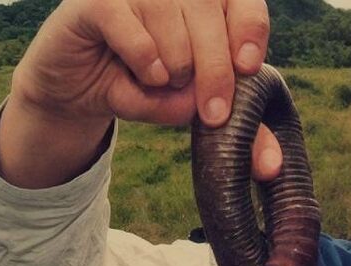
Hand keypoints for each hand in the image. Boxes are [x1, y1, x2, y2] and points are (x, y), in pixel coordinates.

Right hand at [14, 0, 268, 127]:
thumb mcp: (196, 108)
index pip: (243, 3)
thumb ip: (239, 130)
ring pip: (174, 30)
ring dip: (173, 72)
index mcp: (207, 0)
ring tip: (160, 80)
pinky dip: (145, 65)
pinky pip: (136, 36)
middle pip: (211, 20)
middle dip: (216, 74)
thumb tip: (271, 164)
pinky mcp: (98, 1)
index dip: (250, 31)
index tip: (248, 67)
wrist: (80, 93)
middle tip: (213, 114)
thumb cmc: (147, 89)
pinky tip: (144, 74)